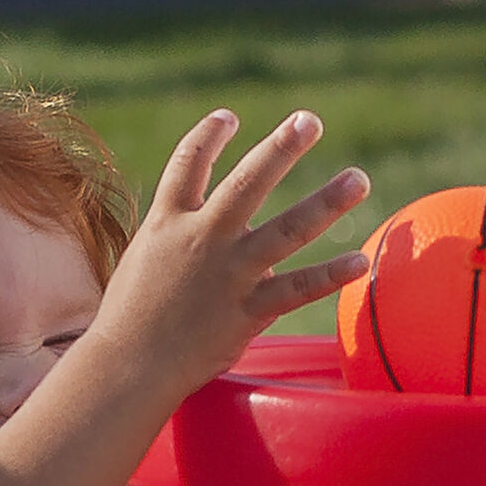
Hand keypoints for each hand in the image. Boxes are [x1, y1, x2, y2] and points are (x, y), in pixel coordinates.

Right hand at [91, 109, 369, 396]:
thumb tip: (226, 240)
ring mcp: (228, 274)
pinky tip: (359, 261)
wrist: (127, 367)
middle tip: (310, 121)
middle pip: (248, 182)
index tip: (229, 118)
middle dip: (281, 148)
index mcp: (168, 222)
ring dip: (326, 202)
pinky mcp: (246, 312)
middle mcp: (201, 238)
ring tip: (359, 178)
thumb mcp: (144, 263)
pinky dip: (329, 275)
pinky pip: (296, 290)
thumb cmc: (129, 319)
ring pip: (286, 230)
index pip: (188, 163)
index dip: (209, 136)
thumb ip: (182, 243)